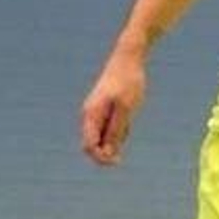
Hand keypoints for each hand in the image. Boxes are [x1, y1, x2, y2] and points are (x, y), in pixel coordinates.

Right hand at [80, 50, 146, 164]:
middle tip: (127, 132)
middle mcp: (90, 115)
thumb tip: (109, 152)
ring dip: (117, 135)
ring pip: (104, 135)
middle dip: (110, 148)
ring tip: (129, 115)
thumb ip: (116, 131)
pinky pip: (109, 126)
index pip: (89, 147)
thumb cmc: (128, 82)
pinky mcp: (104, 107)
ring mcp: (96, 111)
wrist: (128, 58)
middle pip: (94, 144)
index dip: (101, 158)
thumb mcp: (125, 109)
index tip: (118, 161)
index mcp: (91, 115)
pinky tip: (128, 112)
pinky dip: (120, 126)